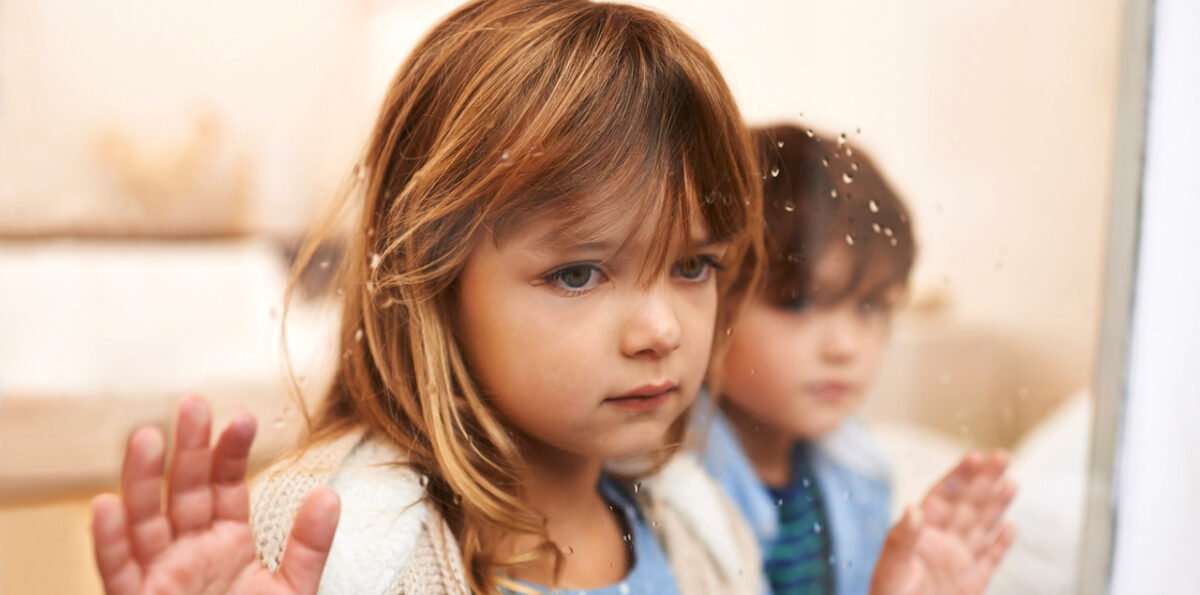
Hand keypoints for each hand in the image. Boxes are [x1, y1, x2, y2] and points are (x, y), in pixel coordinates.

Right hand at [91, 395, 339, 594]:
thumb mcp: (292, 591)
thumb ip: (309, 546)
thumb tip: (329, 495)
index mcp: (227, 543)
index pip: (226, 487)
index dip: (231, 453)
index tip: (243, 418)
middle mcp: (189, 552)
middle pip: (183, 492)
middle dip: (187, 449)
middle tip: (193, 403)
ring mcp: (160, 576)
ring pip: (145, 521)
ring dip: (143, 480)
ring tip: (148, 437)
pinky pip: (117, 572)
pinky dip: (110, 541)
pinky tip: (107, 505)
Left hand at [870, 451, 1016, 594]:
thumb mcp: (891, 569)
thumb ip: (903, 538)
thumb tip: (913, 507)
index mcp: (920, 535)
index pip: (942, 498)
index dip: (959, 477)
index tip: (975, 456)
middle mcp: (940, 544)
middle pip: (967, 506)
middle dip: (984, 481)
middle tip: (1002, 456)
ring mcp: (956, 564)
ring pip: (981, 528)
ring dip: (996, 505)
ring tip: (1011, 481)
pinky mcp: (970, 585)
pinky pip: (989, 560)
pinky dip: (1001, 544)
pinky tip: (1010, 527)